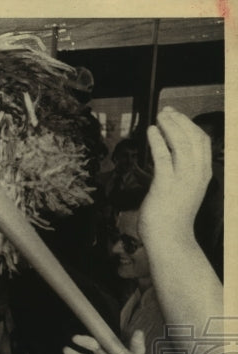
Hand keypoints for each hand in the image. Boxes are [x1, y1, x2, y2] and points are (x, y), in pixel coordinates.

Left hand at [139, 107, 211, 244]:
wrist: (170, 240)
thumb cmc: (172, 218)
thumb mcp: (184, 191)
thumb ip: (181, 174)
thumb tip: (168, 159)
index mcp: (204, 174)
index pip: (202, 142)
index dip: (190, 125)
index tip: (177, 116)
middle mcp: (197, 174)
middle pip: (193, 138)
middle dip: (180, 121)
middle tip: (166, 111)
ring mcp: (183, 179)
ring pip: (181, 144)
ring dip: (170, 127)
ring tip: (159, 117)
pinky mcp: (166, 185)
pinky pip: (163, 157)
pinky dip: (157, 141)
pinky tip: (151, 132)